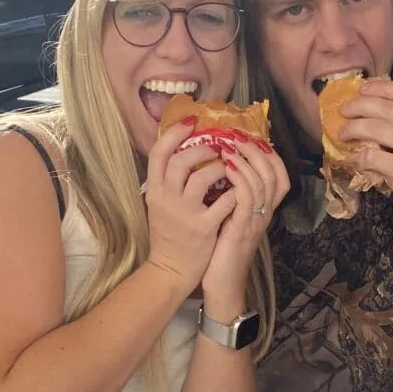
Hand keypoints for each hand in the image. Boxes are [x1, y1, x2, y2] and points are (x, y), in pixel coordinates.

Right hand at [144, 122, 240, 293]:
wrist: (170, 269)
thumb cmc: (168, 234)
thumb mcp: (159, 205)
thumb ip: (167, 181)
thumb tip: (182, 151)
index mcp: (154, 191)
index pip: (158, 153)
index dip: (174, 133)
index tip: (191, 122)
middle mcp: (167, 199)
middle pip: (180, 161)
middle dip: (202, 148)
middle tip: (216, 147)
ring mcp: (185, 214)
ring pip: (202, 177)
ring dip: (220, 167)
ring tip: (228, 167)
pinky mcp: (203, 228)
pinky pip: (223, 202)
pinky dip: (233, 191)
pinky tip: (238, 189)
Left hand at [201, 135, 289, 316]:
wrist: (221, 287)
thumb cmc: (221, 254)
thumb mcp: (229, 220)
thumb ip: (231, 199)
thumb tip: (222, 173)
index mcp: (262, 211)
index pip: (279, 177)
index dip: (269, 155)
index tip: (251, 138)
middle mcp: (264, 215)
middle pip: (275, 174)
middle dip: (258, 151)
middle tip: (238, 135)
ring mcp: (255, 222)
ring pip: (263, 183)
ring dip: (247, 160)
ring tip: (230, 146)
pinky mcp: (242, 230)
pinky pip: (248, 200)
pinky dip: (240, 180)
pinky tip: (228, 168)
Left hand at [339, 78, 392, 220]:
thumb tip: (387, 105)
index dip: (379, 88)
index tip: (363, 90)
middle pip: (384, 107)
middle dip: (359, 106)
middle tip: (345, 110)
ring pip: (374, 129)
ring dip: (353, 129)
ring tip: (344, 132)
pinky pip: (372, 157)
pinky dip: (359, 157)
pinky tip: (356, 158)